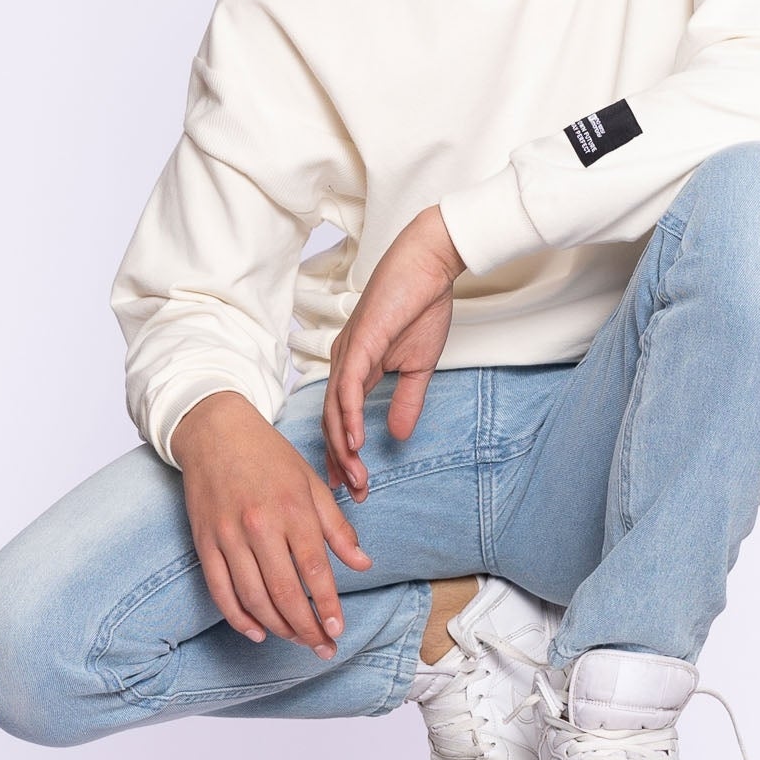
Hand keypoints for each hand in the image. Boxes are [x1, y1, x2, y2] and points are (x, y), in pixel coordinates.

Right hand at [173, 391, 373, 656]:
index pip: (314, 570)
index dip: (328, 606)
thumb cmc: (270, 456)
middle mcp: (259, 525)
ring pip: (253, 597)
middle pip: (284, 592)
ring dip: (277, 627)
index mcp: (292, 509)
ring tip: (296, 639)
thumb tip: (363, 563)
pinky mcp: (204, 542)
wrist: (215, 431)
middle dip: (306, 628)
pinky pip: (220, 591)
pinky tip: (257, 631)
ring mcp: (228, 536)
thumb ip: (337, 527)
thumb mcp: (311, 483)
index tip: (338, 630)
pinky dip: (238, 618)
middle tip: (322, 648)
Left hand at [322, 204, 467, 500]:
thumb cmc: (422, 305)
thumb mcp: (418, 366)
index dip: (343, 453)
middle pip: (330, 421)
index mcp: (354, 367)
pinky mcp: (359, 343)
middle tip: (351, 494)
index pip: (339, 418)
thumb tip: (399, 436)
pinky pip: (348, 387)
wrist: (429, 265)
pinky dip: (347, 417)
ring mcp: (348, 352)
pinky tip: (355, 443)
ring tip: (355, 478)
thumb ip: (406, 400)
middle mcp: (343, 362)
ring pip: (334, 410)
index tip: (351, 484)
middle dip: (340, 461)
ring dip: (343, 447)